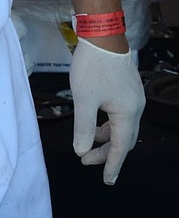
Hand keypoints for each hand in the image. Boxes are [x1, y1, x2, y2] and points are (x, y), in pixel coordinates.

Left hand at [68, 38, 145, 183]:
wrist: (102, 36)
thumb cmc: (93, 66)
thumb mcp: (84, 100)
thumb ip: (83, 128)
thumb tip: (82, 150)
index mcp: (127, 113)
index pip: (120, 147)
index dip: (112, 165)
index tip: (107, 180)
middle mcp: (135, 107)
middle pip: (123, 140)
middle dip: (107, 154)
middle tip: (88, 163)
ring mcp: (133, 98)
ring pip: (121, 128)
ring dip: (105, 139)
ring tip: (87, 147)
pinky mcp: (127, 90)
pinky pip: (119, 116)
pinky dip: (107, 126)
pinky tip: (94, 126)